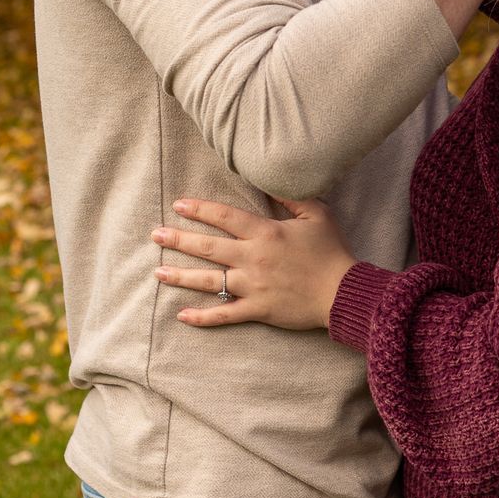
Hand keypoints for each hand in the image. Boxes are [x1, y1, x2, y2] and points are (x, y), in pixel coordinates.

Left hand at [152, 197, 356, 330]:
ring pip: (209, 281)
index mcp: (265, 233)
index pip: (224, 217)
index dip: (200, 209)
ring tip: (158, 272)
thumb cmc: (331, 251)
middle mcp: (253, 258)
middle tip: (155, 235)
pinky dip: (202, 317)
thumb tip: (268, 180)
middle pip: (208, 247)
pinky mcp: (256, 310)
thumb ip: (291, 197)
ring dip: (181, 276)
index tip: (179, 205)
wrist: (342, 292)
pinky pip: (224, 314)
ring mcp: (252, 286)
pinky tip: (182, 315)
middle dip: (179, 240)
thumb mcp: (316, 215)